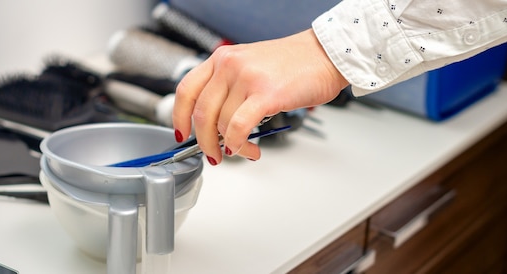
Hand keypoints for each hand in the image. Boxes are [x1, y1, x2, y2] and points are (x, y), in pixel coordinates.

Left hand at [172, 29, 348, 164]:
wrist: (326, 54)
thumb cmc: (294, 64)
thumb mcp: (251, 66)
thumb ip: (230, 88)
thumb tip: (216, 124)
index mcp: (222, 58)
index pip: (186, 90)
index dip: (179, 117)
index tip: (182, 134)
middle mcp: (229, 65)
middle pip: (201, 113)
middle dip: (205, 142)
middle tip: (214, 154)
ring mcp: (247, 78)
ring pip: (221, 124)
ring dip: (231, 146)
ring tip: (246, 150)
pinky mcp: (266, 94)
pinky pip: (239, 127)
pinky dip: (239, 143)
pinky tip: (248, 148)